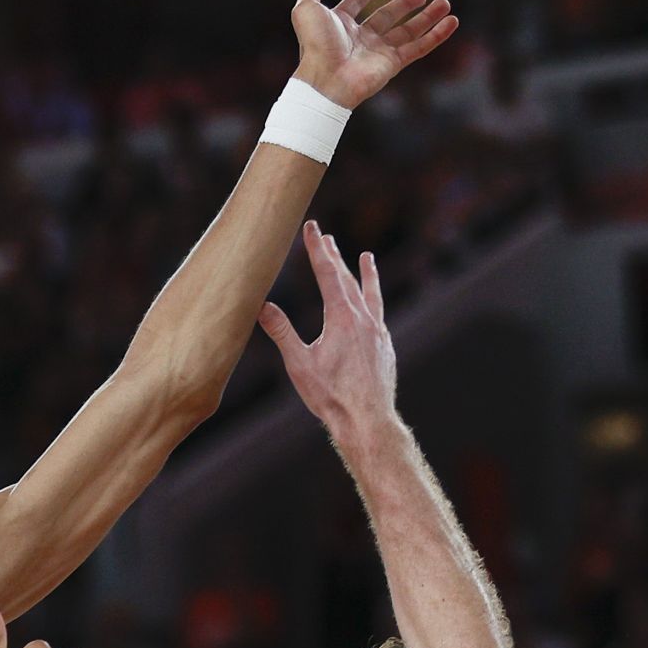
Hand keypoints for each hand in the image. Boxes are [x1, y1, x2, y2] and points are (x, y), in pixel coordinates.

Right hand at [258, 221, 395, 436]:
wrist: (367, 420)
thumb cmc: (331, 395)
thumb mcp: (299, 364)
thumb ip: (282, 332)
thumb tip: (262, 306)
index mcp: (341, 317)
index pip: (327, 273)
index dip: (317, 249)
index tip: (312, 228)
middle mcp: (364, 319)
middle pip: (347, 279)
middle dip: (334, 256)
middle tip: (326, 237)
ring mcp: (378, 332)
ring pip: (369, 294)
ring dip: (365, 274)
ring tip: (365, 257)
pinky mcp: (385, 347)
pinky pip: (379, 315)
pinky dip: (373, 302)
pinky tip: (371, 307)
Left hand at [291, 0, 457, 109]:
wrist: (326, 80)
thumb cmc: (315, 46)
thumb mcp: (306, 9)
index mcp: (341, 24)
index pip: (356, 5)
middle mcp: (361, 38)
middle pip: (387, 18)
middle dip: (404, 5)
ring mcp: (379, 51)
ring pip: (408, 32)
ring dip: (427, 18)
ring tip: (446, 4)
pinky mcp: (393, 64)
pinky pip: (419, 48)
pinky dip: (437, 36)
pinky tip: (452, 22)